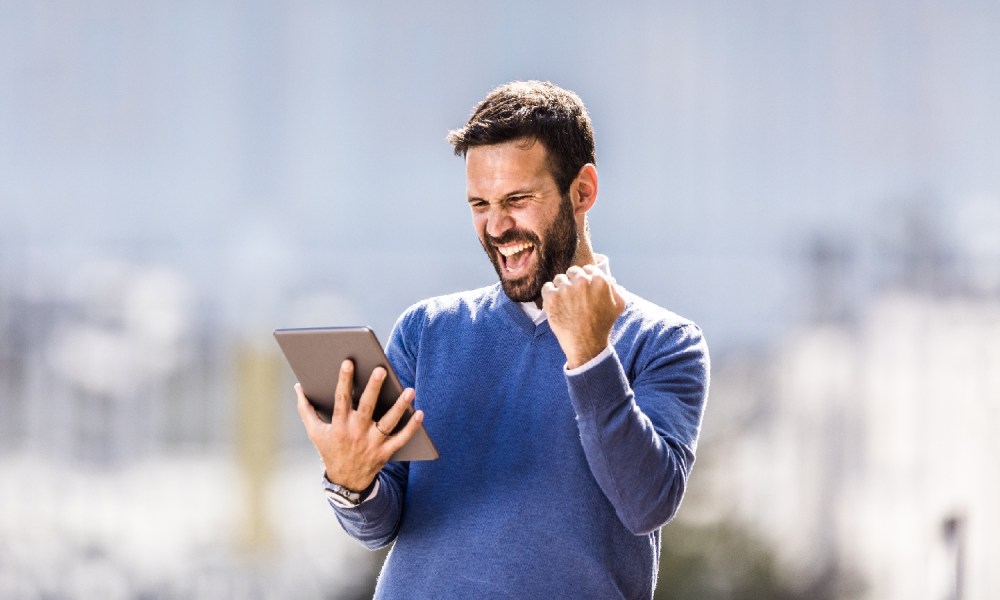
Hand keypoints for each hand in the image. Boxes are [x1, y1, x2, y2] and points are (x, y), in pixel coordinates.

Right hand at [296, 359, 424, 491]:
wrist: (346, 482)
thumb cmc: (330, 450)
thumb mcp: (315, 432)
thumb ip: (306, 409)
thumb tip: (298, 386)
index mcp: (339, 425)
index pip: (341, 399)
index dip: (344, 380)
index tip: (348, 362)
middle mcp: (356, 433)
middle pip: (367, 407)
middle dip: (374, 388)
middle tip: (381, 369)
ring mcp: (372, 443)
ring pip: (388, 422)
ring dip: (400, 406)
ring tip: (409, 389)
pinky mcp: (385, 452)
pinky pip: (401, 438)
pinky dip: (411, 427)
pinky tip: (420, 412)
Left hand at [541, 264, 624, 368]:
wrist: (586, 344)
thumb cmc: (602, 326)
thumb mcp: (618, 306)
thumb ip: (616, 290)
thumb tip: (610, 279)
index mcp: (600, 281)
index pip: (588, 269)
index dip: (585, 279)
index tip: (582, 289)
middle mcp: (583, 281)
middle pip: (572, 271)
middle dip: (572, 282)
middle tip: (573, 297)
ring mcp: (566, 288)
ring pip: (559, 279)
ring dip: (561, 288)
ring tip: (565, 303)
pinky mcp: (552, 297)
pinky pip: (547, 287)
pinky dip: (549, 295)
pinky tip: (556, 305)